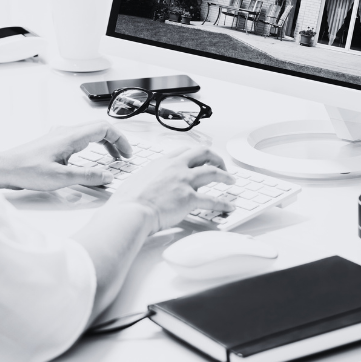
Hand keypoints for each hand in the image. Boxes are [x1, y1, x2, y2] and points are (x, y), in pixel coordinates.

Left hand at [0, 121, 132, 190]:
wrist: (4, 168)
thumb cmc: (26, 170)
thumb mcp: (60, 178)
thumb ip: (87, 176)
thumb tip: (107, 176)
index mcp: (70, 136)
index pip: (104, 128)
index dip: (120, 140)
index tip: (127, 154)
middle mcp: (66, 132)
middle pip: (99, 129)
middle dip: (115, 142)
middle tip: (123, 158)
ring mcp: (60, 136)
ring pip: (90, 133)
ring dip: (104, 144)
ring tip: (112, 159)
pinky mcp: (55, 143)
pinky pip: (80, 139)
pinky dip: (92, 147)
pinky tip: (90, 161)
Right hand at [107, 146, 234, 233]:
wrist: (132, 210)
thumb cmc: (129, 200)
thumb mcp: (138, 179)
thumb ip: (149, 178)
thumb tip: (149, 183)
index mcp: (163, 162)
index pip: (185, 151)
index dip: (196, 153)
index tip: (201, 157)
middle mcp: (176, 167)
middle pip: (203, 154)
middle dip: (216, 158)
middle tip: (221, 165)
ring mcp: (184, 181)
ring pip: (213, 172)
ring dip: (225, 176)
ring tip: (231, 180)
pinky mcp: (189, 198)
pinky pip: (212, 200)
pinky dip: (223, 204)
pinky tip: (229, 206)